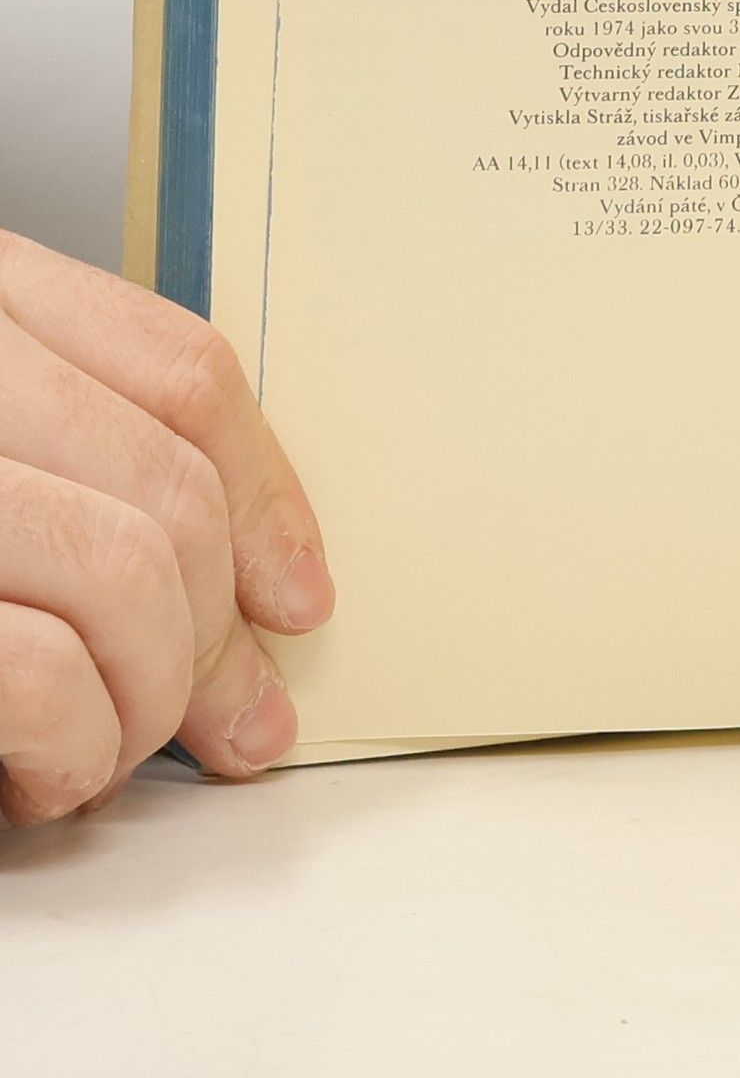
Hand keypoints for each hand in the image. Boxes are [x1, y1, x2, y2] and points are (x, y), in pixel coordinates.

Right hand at [0, 231, 332, 825]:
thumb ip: (66, 452)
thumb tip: (249, 580)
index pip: (183, 370)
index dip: (268, 492)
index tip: (296, 591)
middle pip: (169, 486)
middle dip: (223, 633)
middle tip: (235, 721)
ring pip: (126, 572)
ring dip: (153, 695)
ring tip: (111, 751)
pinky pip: (37, 667)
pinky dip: (74, 740)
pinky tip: (47, 774)